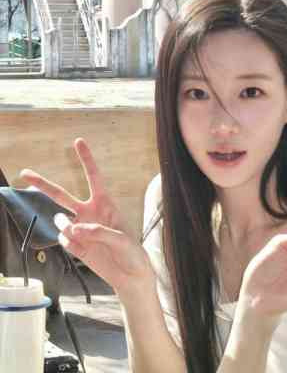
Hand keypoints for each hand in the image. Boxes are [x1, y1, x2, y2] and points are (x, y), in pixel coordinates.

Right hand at [20, 138, 153, 295]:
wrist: (129, 275)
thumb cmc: (132, 252)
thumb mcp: (123, 239)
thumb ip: (100, 231)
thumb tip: (76, 228)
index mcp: (105, 204)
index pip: (94, 177)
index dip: (86, 160)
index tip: (78, 141)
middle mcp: (89, 212)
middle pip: (61, 195)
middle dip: (43, 183)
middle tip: (24, 172)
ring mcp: (79, 228)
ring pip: (60, 220)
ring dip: (68, 226)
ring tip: (82, 235)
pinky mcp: (74, 245)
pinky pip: (64, 239)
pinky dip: (71, 243)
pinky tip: (84, 248)